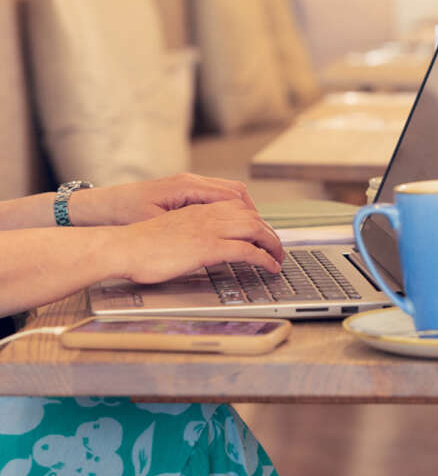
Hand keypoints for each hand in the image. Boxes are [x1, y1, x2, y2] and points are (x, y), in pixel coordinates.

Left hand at [69, 173, 259, 225]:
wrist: (99, 209)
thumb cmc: (123, 216)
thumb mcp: (157, 226)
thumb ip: (191, 230)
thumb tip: (220, 238)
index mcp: (187, 187)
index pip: (235, 198)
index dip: (255, 220)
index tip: (265, 238)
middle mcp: (191, 182)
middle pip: (238, 194)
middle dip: (257, 218)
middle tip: (268, 241)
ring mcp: (187, 186)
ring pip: (230, 195)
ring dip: (245, 214)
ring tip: (255, 237)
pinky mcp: (183, 193)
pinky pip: (217, 198)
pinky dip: (231, 212)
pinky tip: (233, 229)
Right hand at [111, 199, 284, 283]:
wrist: (121, 247)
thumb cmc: (138, 246)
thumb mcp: (170, 233)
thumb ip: (189, 234)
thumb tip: (198, 247)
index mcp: (196, 210)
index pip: (237, 208)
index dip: (254, 220)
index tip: (261, 235)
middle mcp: (206, 215)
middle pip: (251, 216)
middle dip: (269, 232)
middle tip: (276, 248)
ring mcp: (208, 229)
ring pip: (255, 229)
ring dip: (273, 244)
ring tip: (279, 258)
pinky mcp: (208, 247)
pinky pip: (247, 250)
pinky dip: (264, 258)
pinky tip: (270, 268)